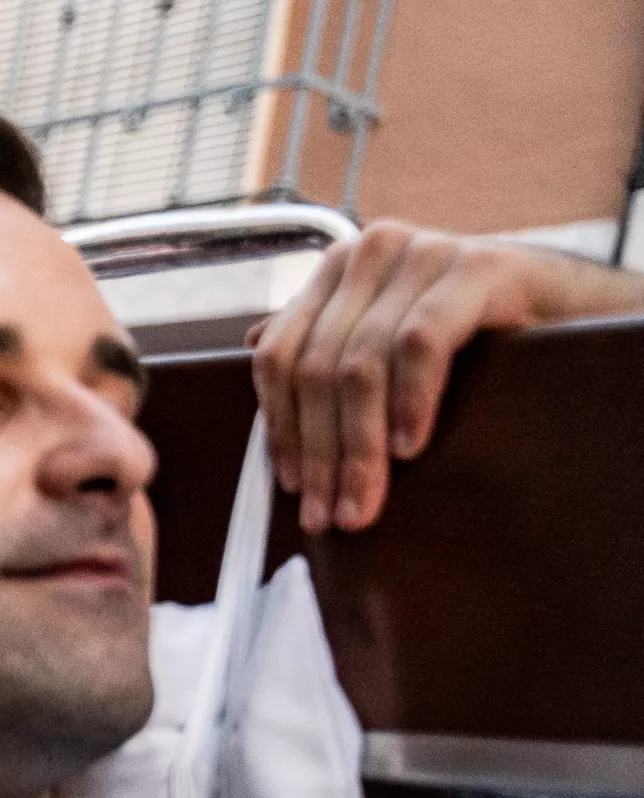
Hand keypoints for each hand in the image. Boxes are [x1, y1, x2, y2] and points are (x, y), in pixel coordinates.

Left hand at [251, 222, 643, 533]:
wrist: (571, 305)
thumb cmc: (474, 329)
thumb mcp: (390, 333)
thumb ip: (330, 335)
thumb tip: (255, 343)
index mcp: (337, 271)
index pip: (279, 357)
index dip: (280, 428)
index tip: (293, 489)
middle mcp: (370, 252)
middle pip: (317, 369)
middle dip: (322, 453)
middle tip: (331, 516)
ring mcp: (422, 254)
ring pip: (361, 364)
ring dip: (360, 446)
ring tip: (365, 502)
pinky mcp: (477, 267)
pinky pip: (421, 343)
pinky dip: (410, 401)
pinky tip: (410, 449)